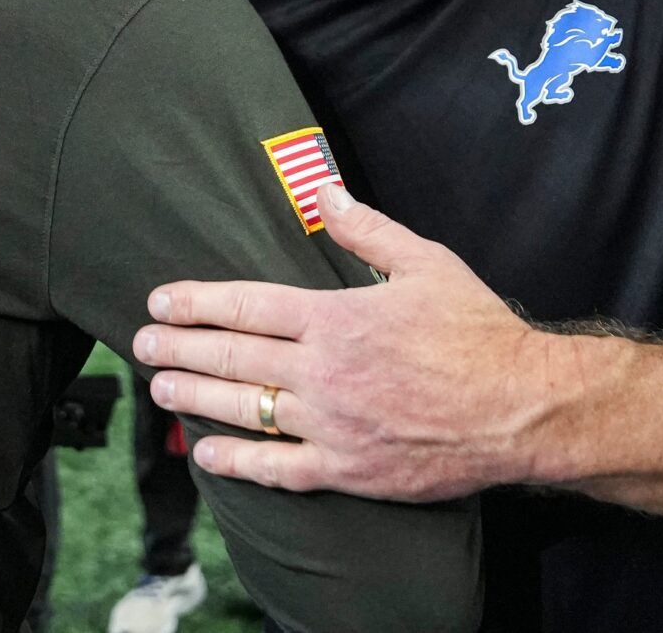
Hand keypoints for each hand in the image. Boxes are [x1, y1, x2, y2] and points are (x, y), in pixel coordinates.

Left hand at [134, 183, 562, 500]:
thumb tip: (325, 191)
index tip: (160, 300)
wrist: (521, 407)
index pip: (248, 306)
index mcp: (337, 317)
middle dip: (180, 347)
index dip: (198, 302)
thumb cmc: (477, 331)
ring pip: (246, 410)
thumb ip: (368, 229)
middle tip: (141, 342)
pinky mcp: (348, 470)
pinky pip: (279, 470)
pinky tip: (207, 453)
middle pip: (234, 357)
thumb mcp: (426, 262)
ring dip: (196, 397)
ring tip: (160, 386)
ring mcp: (332, 425)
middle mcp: (324, 372)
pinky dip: (238, 463)